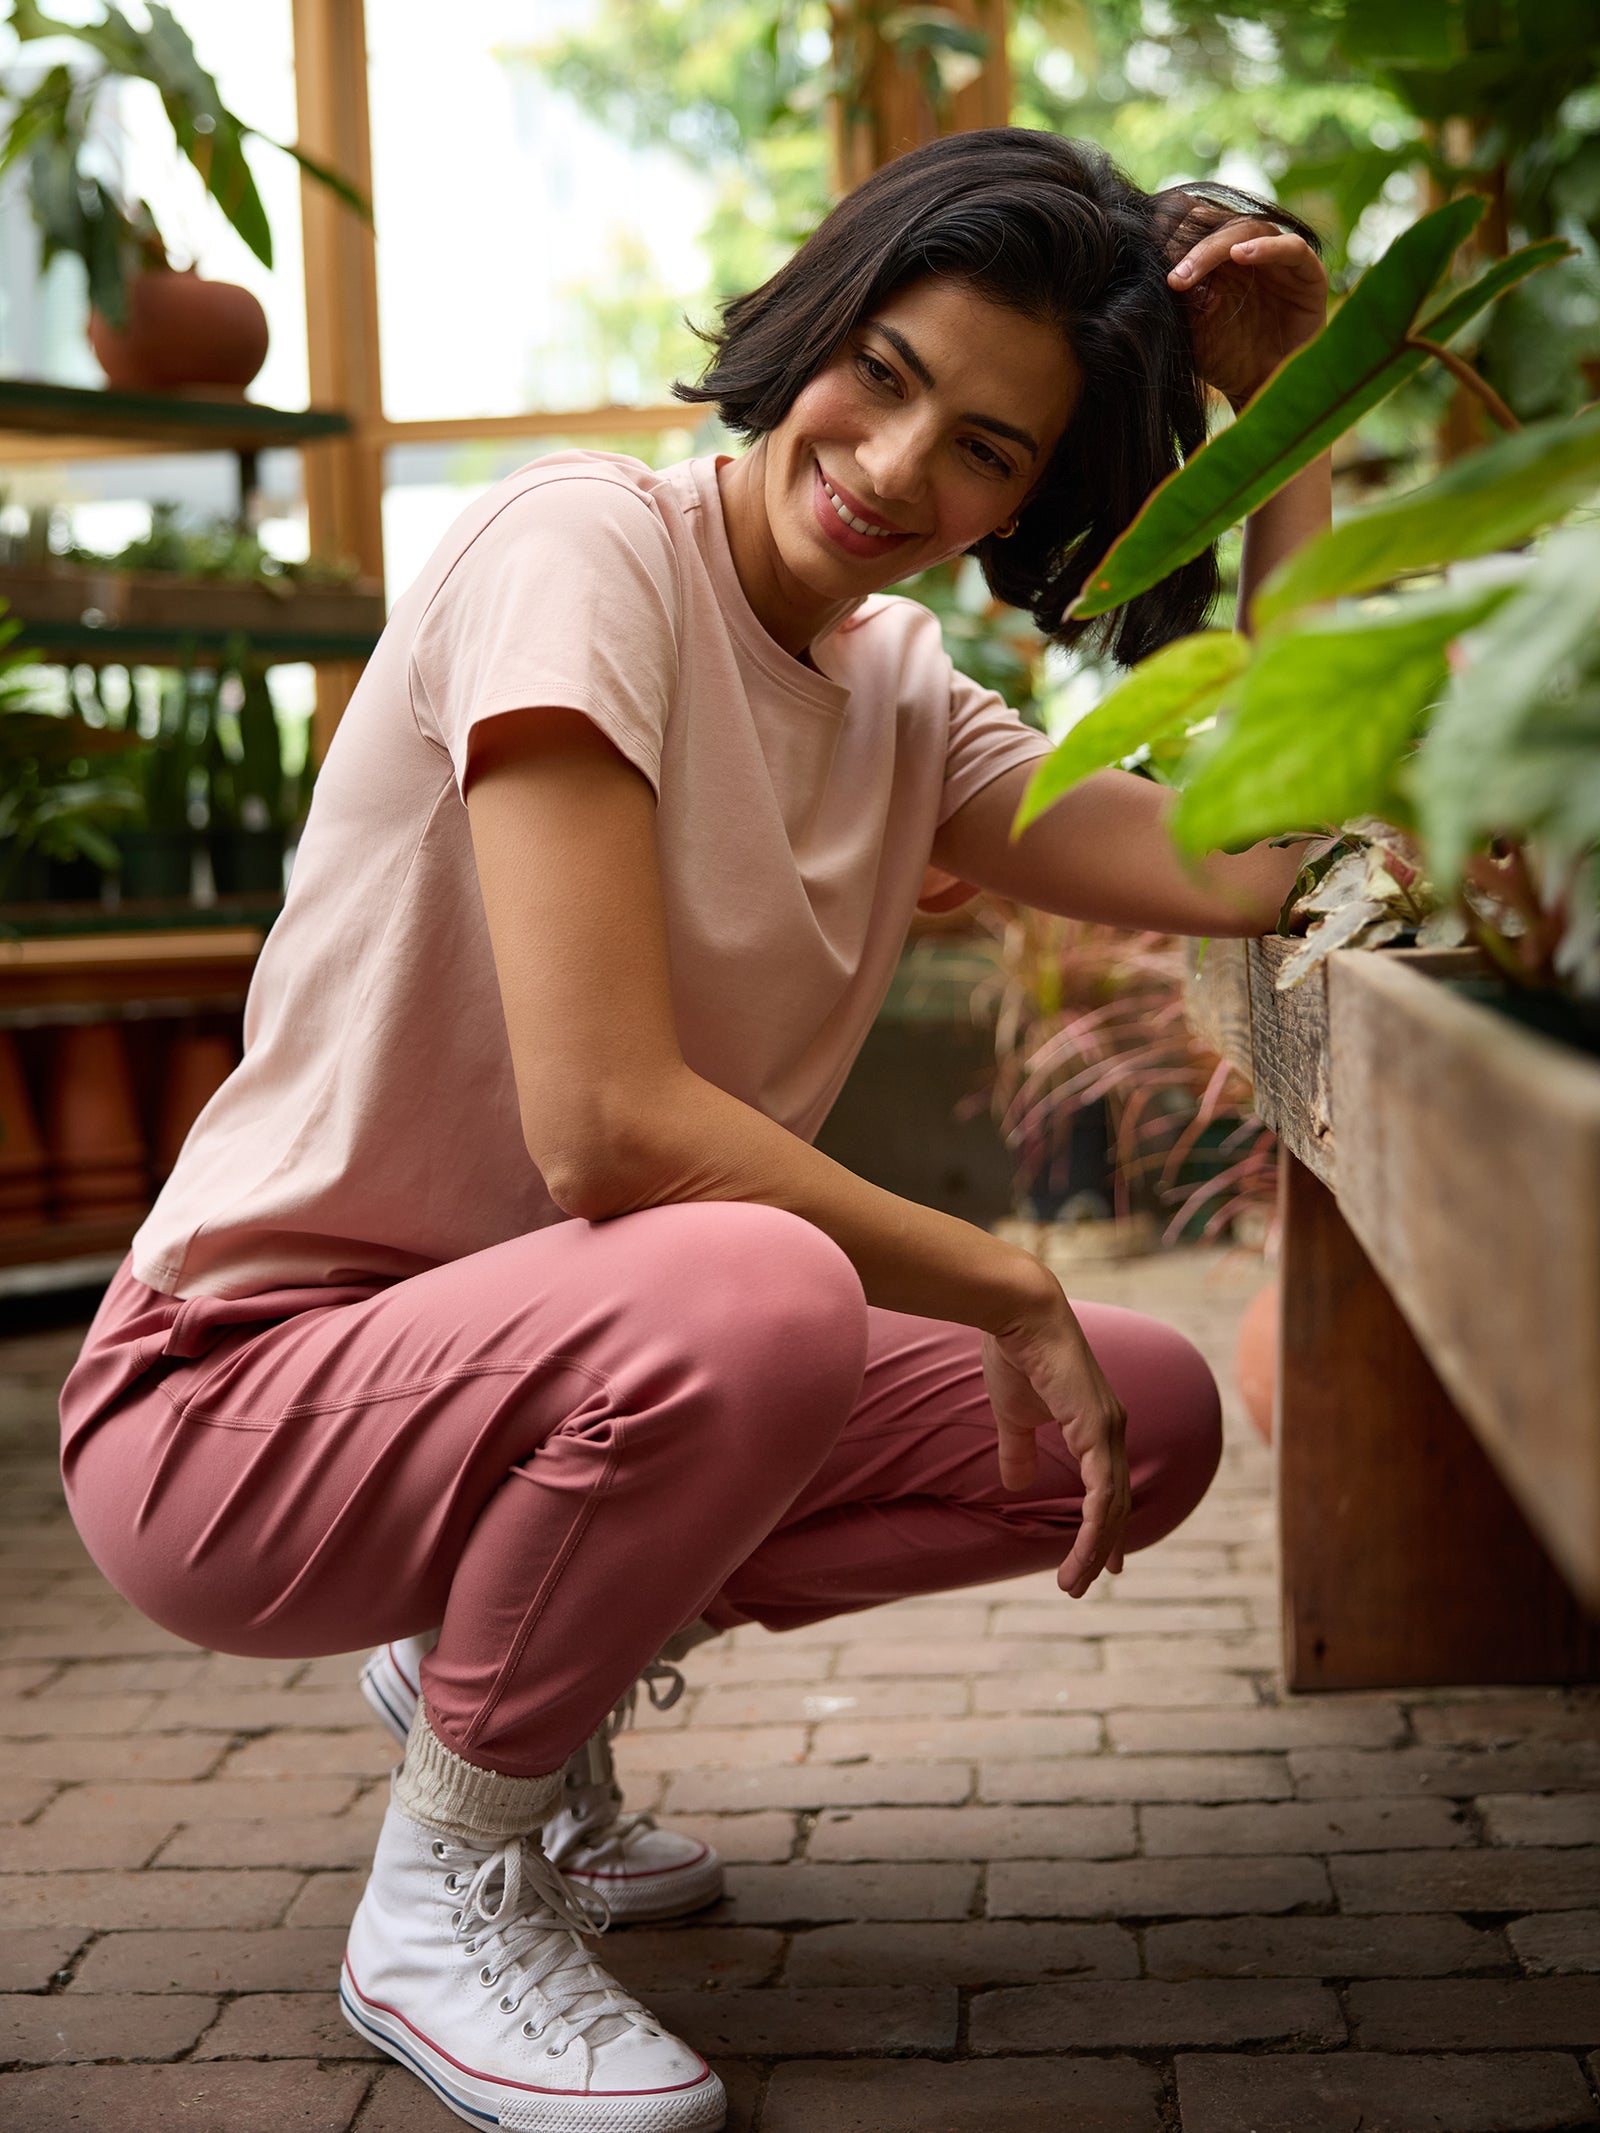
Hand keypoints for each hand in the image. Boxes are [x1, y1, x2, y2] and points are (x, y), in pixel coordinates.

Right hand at [983, 1285, 1129, 1598]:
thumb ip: (1019, 1449)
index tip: (1104, 1560)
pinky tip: (1083, 1553)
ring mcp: (1109, 1431)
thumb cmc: (1016, 1354)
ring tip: (1075, 1583)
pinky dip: (1094, 1528)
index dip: (1106, 1525)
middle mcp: (1111, 1430)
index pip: (1110, 1486)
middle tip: (1088, 1582)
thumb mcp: (1015, 1415)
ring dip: (1094, 1548)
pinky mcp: (1097, 1431)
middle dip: (1103, 1547)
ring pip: (1111, 1506)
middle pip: (1115, 1503)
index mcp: (1096, 1425)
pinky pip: (1102, 1493)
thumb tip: (1016, 1484)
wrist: (1019, 1314)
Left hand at [1165, 205, 1327, 410]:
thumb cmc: (1225, 361)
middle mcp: (1246, 252)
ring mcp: (1277, 259)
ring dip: (1216, 247)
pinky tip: (1241, 255)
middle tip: (1170, 273)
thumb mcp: (1193, 330)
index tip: (1148, 256)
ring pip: (1247, 230)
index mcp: (1217, 259)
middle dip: (1189, 243)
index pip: (1195, 227)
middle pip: (1217, 224)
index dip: (1172, 234)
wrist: (1262, 391)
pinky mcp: (1308, 272)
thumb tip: (1157, 268)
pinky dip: (1266, 248)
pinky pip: (1290, 248)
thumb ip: (1181, 298)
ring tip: (1190, 270)